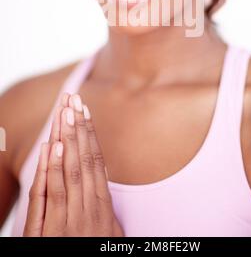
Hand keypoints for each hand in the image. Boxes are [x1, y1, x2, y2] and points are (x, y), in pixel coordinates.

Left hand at [23, 93, 123, 236]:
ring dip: (66, 137)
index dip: (90, 134)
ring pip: (69, 169)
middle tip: (74, 98)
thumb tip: (103, 182)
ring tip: (65, 110)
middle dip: (78, 126)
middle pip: (83, 159)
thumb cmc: (99, 256)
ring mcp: (69, 218)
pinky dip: (54, 168)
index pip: (96, 161)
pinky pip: (53, 193)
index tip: (86, 111)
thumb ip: (105, 208)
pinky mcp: (50, 231)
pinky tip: (53, 146)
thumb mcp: (111, 234)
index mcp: (103, 207)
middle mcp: (89, 208)